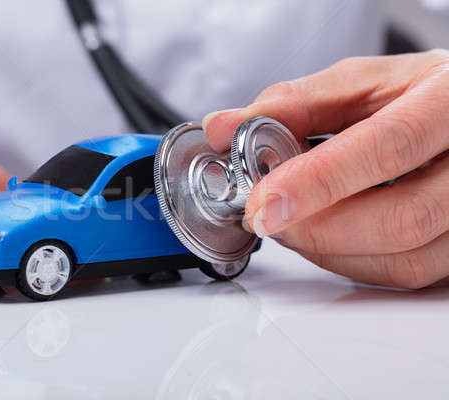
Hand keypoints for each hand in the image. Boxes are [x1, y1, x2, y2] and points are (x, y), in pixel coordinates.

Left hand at [203, 49, 448, 288]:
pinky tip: (326, 237)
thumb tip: (225, 127)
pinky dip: (352, 262)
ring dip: (327, 250)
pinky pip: (407, 275)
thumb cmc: (421, 94)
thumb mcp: (364, 83)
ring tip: (290, 223)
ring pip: (404, 260)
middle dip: (315, 229)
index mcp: (448, 103)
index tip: (263, 203)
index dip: (318, 181)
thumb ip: (294, 104)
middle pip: (400, 219)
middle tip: (265, 216)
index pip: (385, 147)